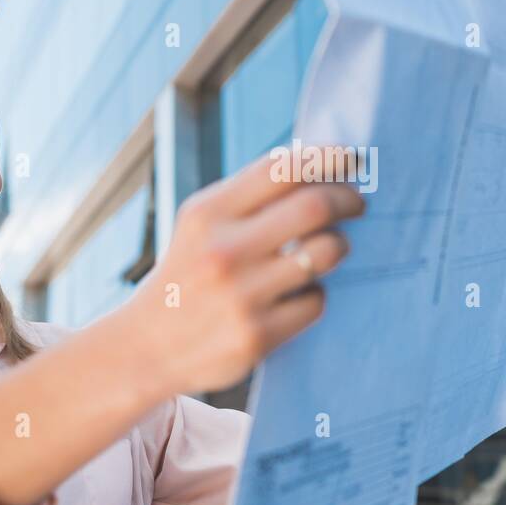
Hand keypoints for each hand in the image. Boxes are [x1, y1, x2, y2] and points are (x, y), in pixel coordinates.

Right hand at [122, 150, 364, 395]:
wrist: (148, 346)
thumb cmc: (189, 274)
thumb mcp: (201, 224)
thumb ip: (250, 196)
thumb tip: (322, 165)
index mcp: (207, 213)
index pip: (282, 168)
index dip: (328, 158)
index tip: (351, 160)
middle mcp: (223, 250)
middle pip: (314, 206)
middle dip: (348, 199)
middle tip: (357, 203)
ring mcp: (241, 296)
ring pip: (325, 253)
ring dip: (338, 246)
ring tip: (329, 248)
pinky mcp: (258, 336)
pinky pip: (316, 301)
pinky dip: (315, 294)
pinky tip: (297, 295)